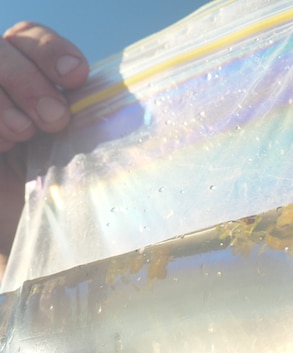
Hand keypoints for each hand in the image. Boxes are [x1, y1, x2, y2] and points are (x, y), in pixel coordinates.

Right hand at [0, 22, 88, 265]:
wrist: (26, 234)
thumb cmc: (63, 195)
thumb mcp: (84, 154)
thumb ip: (93, 123)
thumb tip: (140, 113)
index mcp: (30, 81)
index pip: (29, 38)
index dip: (50, 49)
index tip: (77, 76)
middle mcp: (3, 87)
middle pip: (2, 48)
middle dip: (30, 79)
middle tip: (56, 120)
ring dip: (5, 99)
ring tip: (26, 134)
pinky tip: (4, 144)